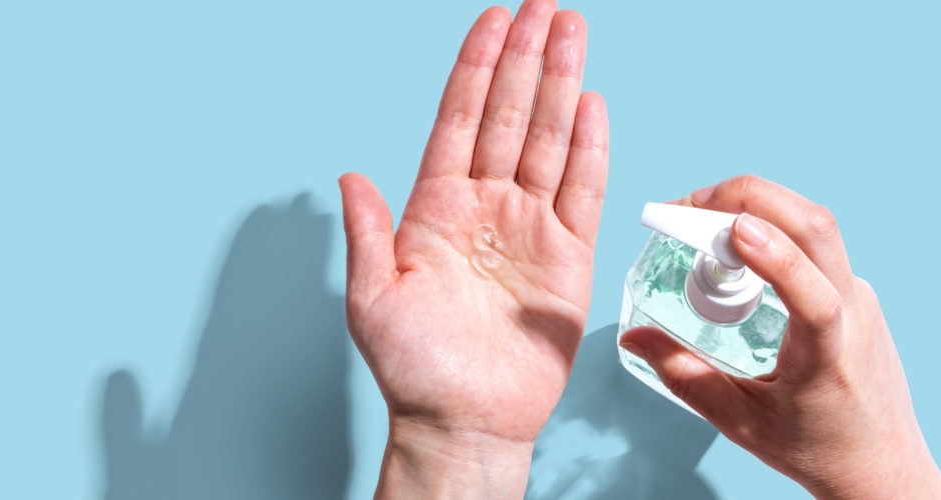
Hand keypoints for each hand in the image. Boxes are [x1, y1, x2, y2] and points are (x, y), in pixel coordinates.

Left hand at [337, 1, 605, 497]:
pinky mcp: (570, 257)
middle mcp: (487, 208)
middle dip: (526, 58)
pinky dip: (589, 148)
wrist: (466, 421)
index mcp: (437, 209)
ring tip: (571, 33)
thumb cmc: (417, 370)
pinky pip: (583, 190)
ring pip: (548, 140)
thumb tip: (350, 177)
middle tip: (544, 7)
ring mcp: (531, 229)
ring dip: (560, 85)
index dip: (476, 68)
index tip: (492, 21)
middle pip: (509, 115)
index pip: (459, 119)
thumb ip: (369, 233)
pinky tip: (591, 106)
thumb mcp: (374, 300)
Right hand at [619, 175, 940, 499]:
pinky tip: (738, 247)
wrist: (882, 464)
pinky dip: (773, 228)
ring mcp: (859, 295)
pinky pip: (816, 243)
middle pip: (815, 226)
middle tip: (689, 205)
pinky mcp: (855, 291)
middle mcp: (854, 311)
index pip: (811, 289)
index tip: (733, 229)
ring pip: (817, 225)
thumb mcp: (741, 422)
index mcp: (828, 349)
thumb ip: (685, 377)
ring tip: (704, 221)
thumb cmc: (818, 449)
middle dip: (749, 197)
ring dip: (760, 205)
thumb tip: (635, 337)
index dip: (775, 254)